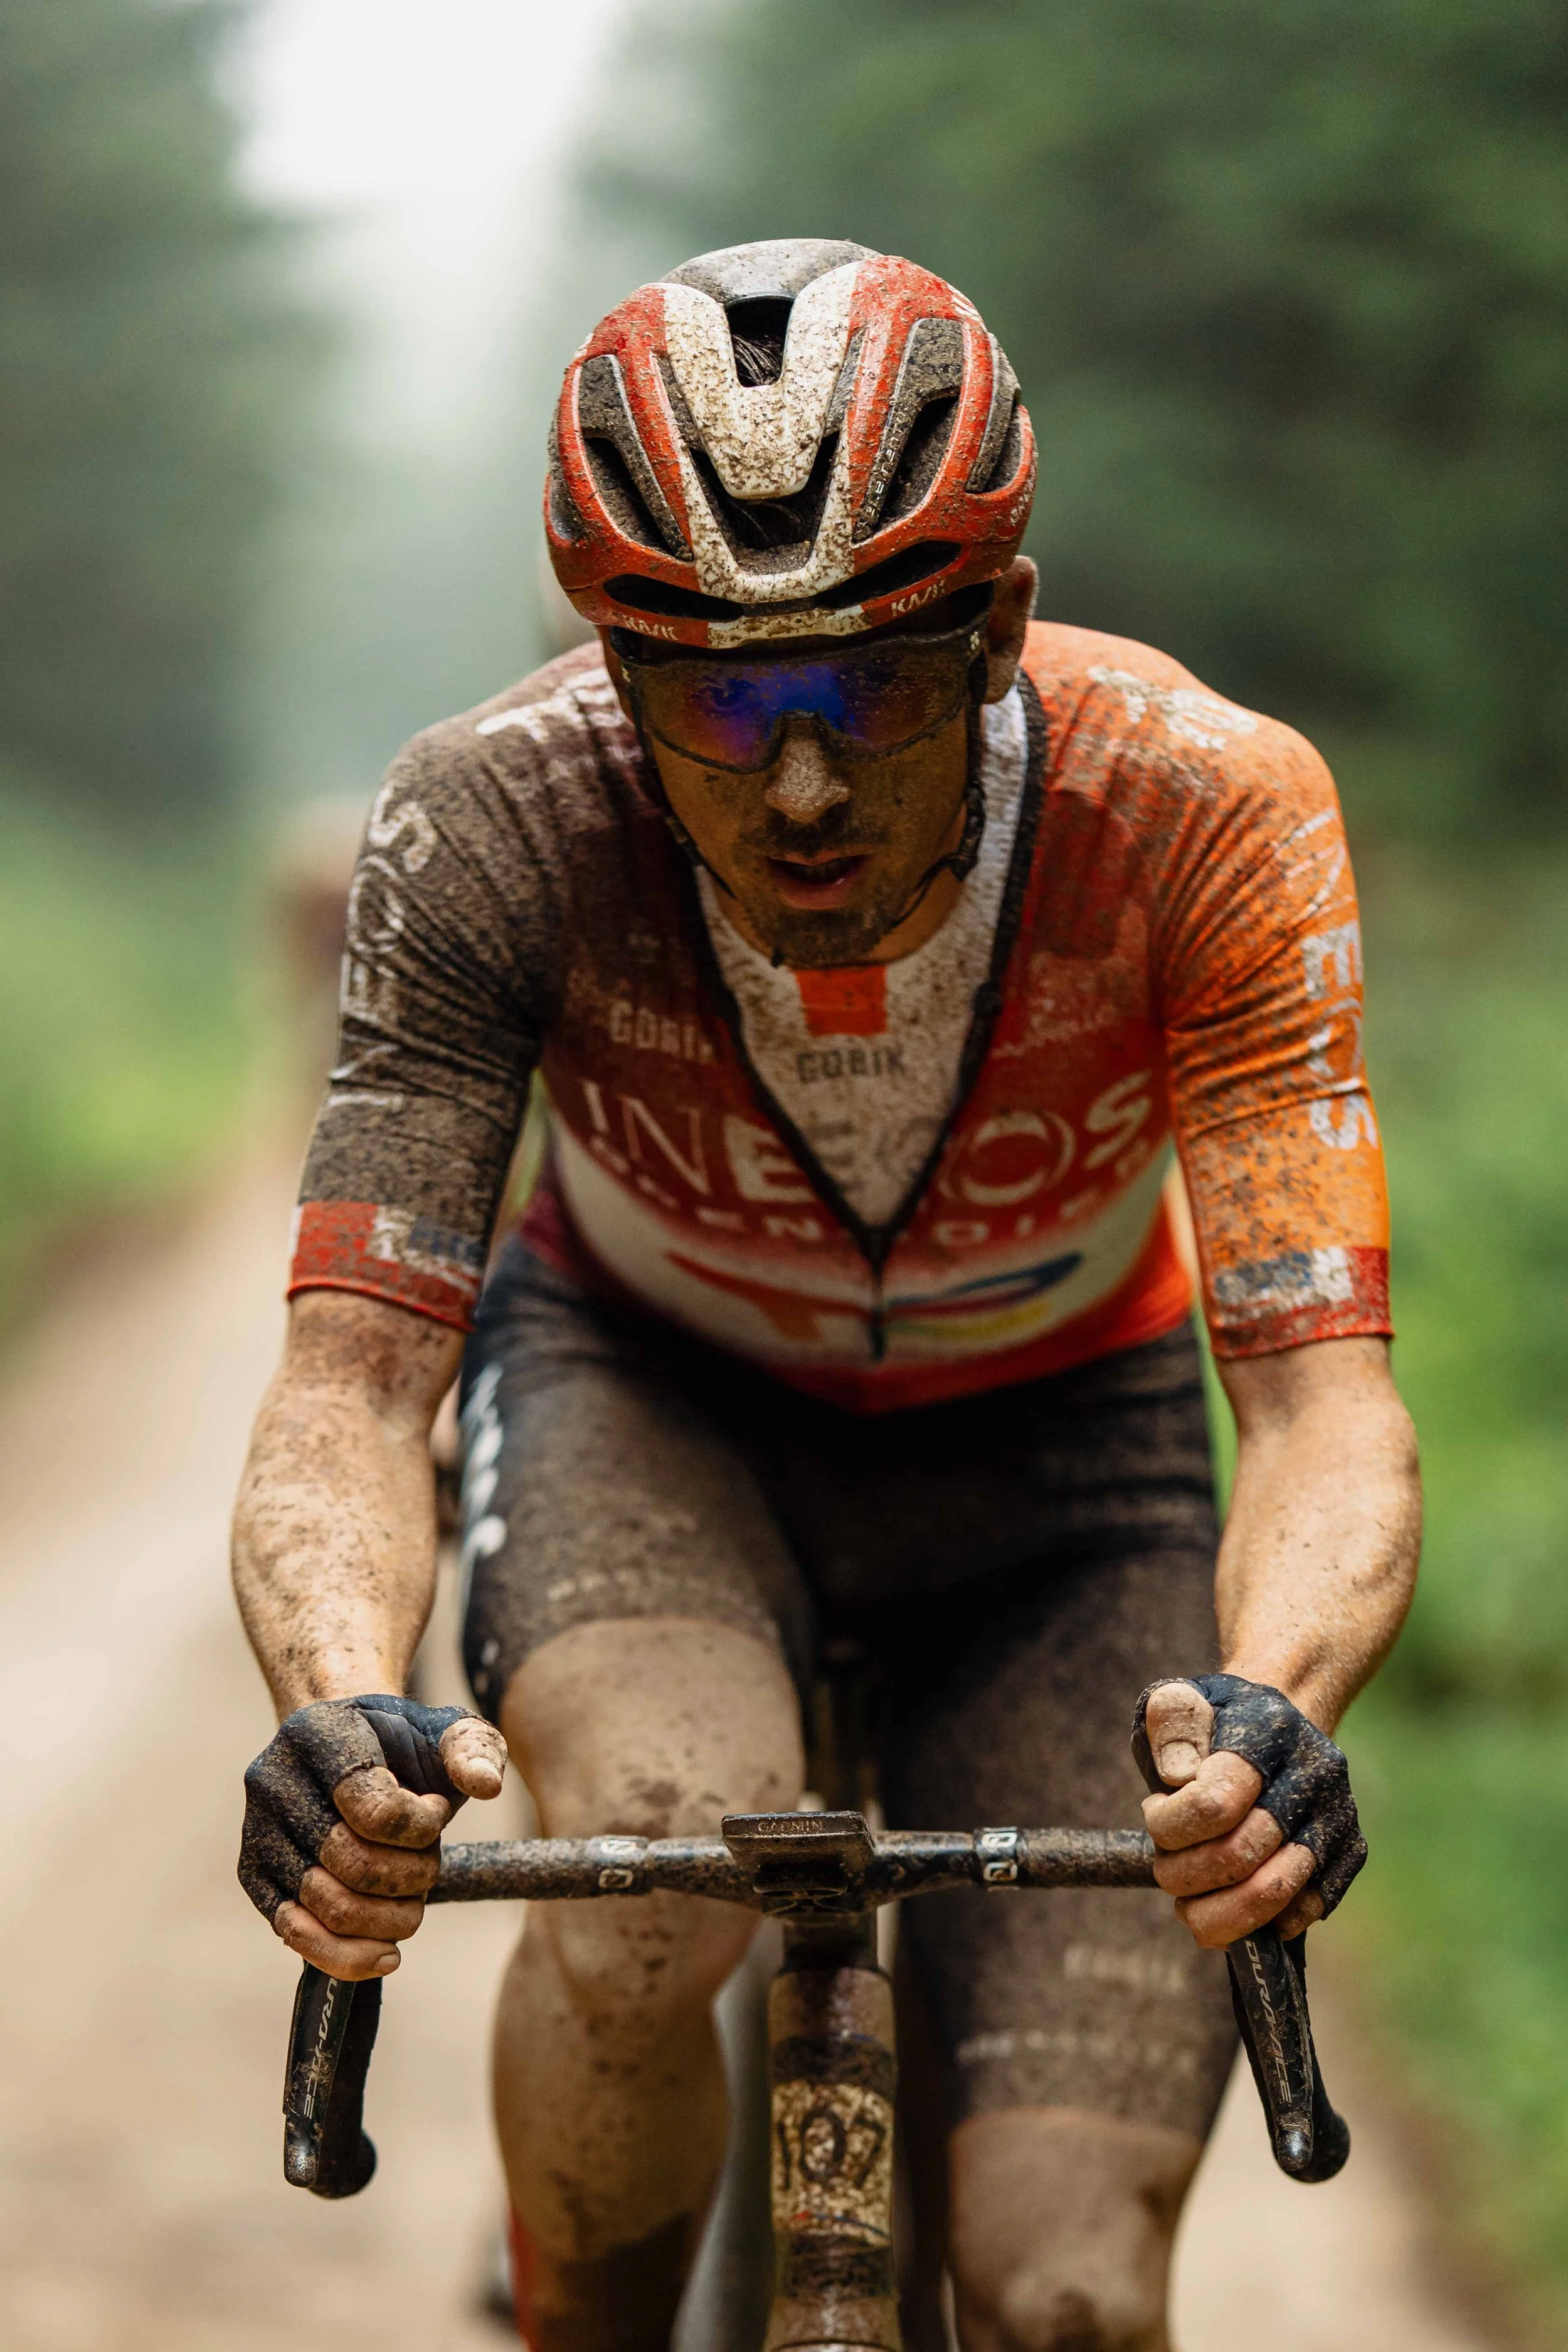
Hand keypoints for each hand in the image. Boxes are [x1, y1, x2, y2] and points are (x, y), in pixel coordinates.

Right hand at [239, 1694, 505, 1980]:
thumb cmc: (400, 1743)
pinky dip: (347, 1956)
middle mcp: (274, 1782)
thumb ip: (472, 1749)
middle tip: (431, 1866)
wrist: (343, 1747)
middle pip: (351, 1864)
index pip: (373, 1809)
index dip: (421, 1828)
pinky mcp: (255, 1875)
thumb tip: (486, 1786)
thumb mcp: (443, 1730)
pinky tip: (387, 1954)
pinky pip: (295, 1935)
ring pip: (326, 1907)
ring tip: (413, 1903)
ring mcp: (257, 1831)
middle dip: (410, 1878)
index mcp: (318, 1736)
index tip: (439, 1814)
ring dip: (388, 1919)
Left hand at [1132, 1674, 1364, 1948]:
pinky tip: (1226, 1905)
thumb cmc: (1215, 1719)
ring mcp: (1338, 1815)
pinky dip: (1258, 1924)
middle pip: (1240, 1856)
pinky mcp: (1351, 1852)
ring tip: (1188, 1903)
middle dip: (1184, 1876)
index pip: (1214, 1804)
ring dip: (1217, 1914)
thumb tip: (1177, 1776)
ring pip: (1276, 1894)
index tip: (1153, 1815)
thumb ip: (1170, 1722)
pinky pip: (1305, 1911)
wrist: (1279, 1721)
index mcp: (1270, 1732)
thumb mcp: (1180, 1699)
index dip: (1169, 1827)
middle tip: (1164, 1870)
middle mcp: (1315, 1773)